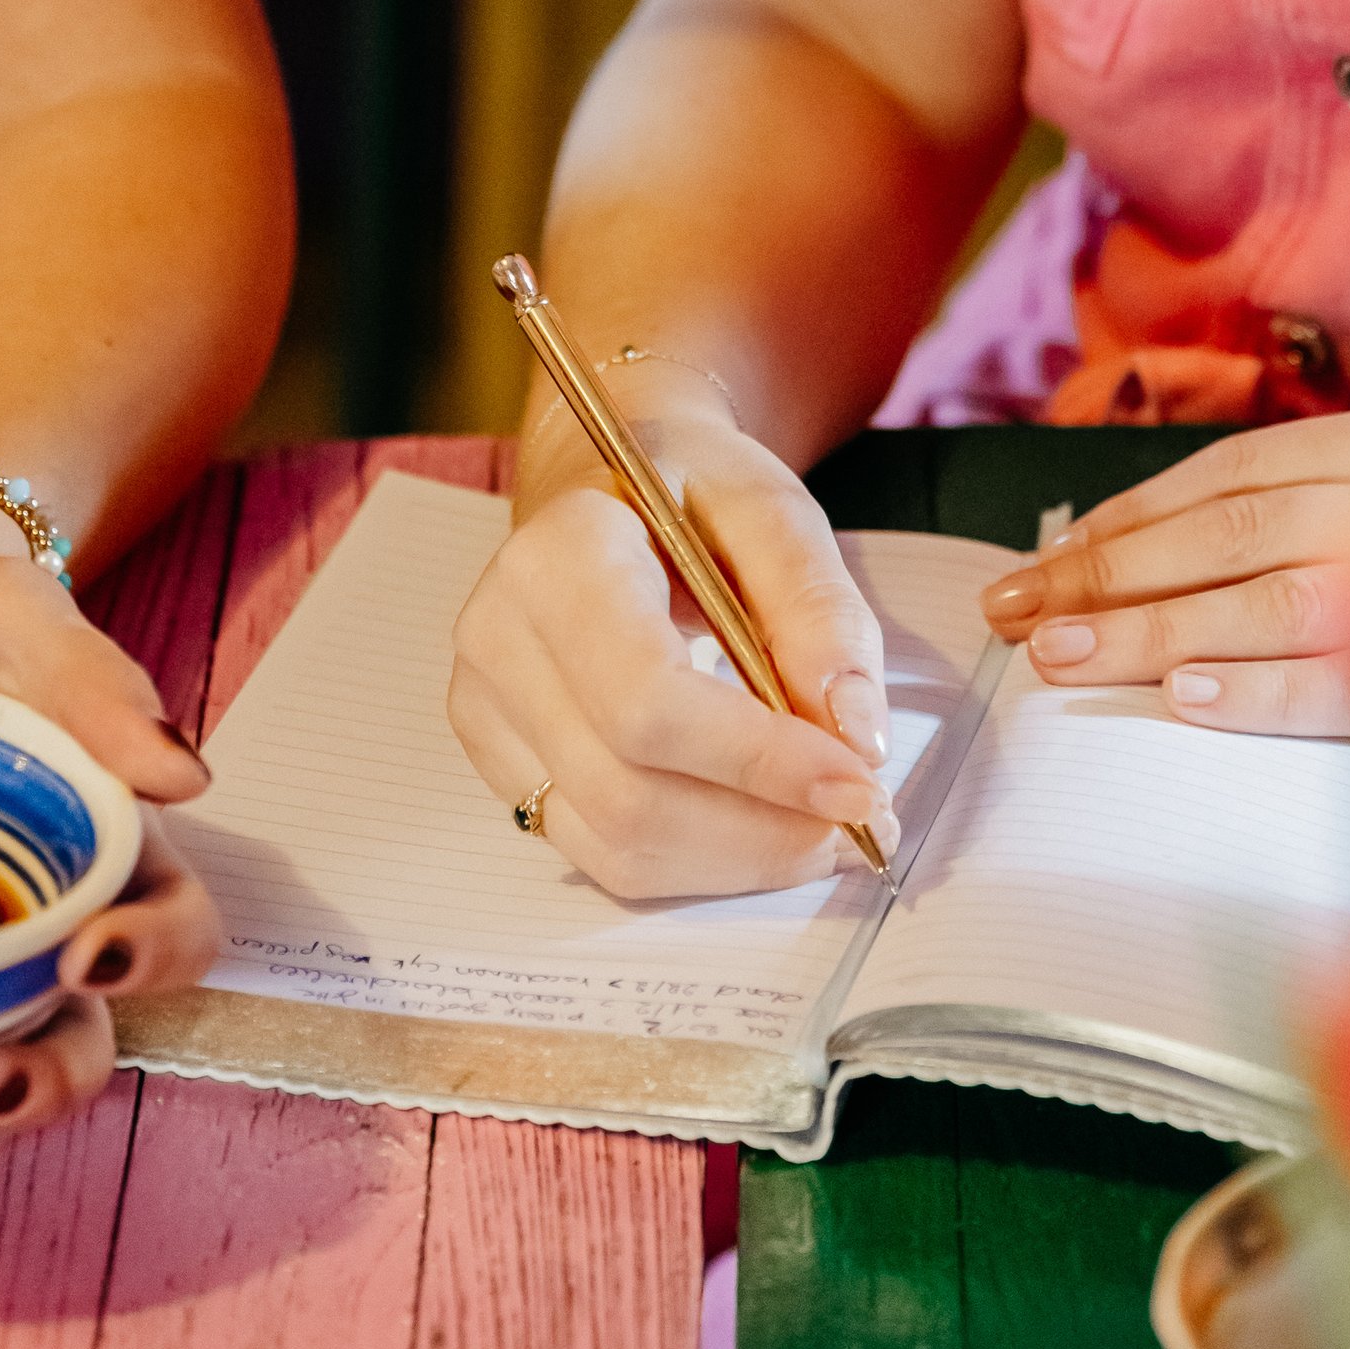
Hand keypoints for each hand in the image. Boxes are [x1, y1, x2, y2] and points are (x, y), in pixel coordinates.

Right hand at [449, 394, 898, 899]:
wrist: (607, 486)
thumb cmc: (689, 491)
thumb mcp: (771, 512)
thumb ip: (820, 614)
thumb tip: (857, 737)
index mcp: (557, 558)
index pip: (648, 699)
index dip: (758, 759)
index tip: (861, 784)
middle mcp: (499, 641)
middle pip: (629, 794)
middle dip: (764, 828)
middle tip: (864, 819)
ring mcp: (486, 713)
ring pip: (618, 844)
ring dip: (741, 859)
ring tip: (824, 827)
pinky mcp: (501, 765)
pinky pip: (604, 854)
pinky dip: (701, 862)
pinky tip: (761, 825)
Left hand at [979, 398, 1349, 748]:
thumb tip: (1219, 574)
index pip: (1231, 477)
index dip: (1125, 521)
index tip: (1045, 557)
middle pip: (1226, 529)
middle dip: (1106, 576)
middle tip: (1013, 613)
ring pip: (1268, 596)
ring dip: (1153, 632)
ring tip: (1063, 657)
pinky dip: (1267, 685)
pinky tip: (1192, 696)